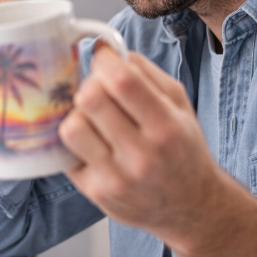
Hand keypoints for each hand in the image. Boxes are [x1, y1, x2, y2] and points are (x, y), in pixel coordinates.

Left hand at [60, 46, 225, 249]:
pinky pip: (66, 153)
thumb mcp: (180, 105)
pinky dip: (76, 141)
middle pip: (89, 99)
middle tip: (99, 88)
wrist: (191, 208)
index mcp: (166, 128)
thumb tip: (107, 48)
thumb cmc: (182, 149)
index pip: (122, 81)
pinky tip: (91, 140)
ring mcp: (115, 178)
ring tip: (94, 118)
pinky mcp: (95, 193)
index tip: (103, 57)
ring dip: (78, 114)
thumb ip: (146, 73)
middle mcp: (141, 155)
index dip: (104, 60)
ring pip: (71, 127)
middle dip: (90, 84)